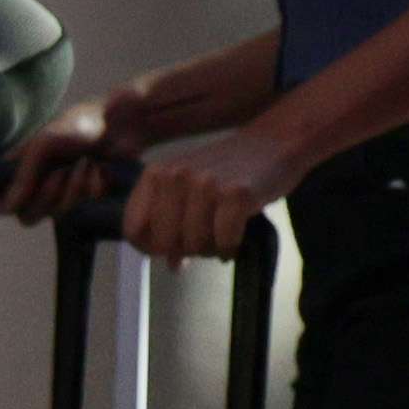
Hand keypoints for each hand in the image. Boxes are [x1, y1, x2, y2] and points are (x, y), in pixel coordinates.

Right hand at [0, 95, 131, 218]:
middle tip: (61, 172)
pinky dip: (95, 186)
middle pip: (29, 214)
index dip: (0, 206)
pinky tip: (102, 168)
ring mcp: (63, 188)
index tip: (11, 202)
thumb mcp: (44, 143)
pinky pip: (86, 203)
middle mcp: (38, 181)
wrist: (121, 121)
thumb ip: (24, 175)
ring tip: (86, 162)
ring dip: (75, 188)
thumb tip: (7, 206)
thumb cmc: (78, 124)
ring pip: (58, 212)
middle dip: (48, 196)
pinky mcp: (87, 191)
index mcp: (21, 167)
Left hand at [114, 125, 298, 265]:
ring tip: (223, 237)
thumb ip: (170, 220)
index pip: (133, 230)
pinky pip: (224, 242)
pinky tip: (235, 243)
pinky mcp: (236, 193)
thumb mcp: (187, 187)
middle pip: (164, 243)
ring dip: (211, 250)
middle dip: (186, 251)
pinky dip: (230, 249)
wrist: (275, 143)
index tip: (170, 252)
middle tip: (206, 242)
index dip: (151, 248)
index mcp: (155, 175)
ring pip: (195, 245)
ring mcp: (205, 184)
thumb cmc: (228, 171)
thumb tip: (173, 265)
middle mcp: (175, 177)